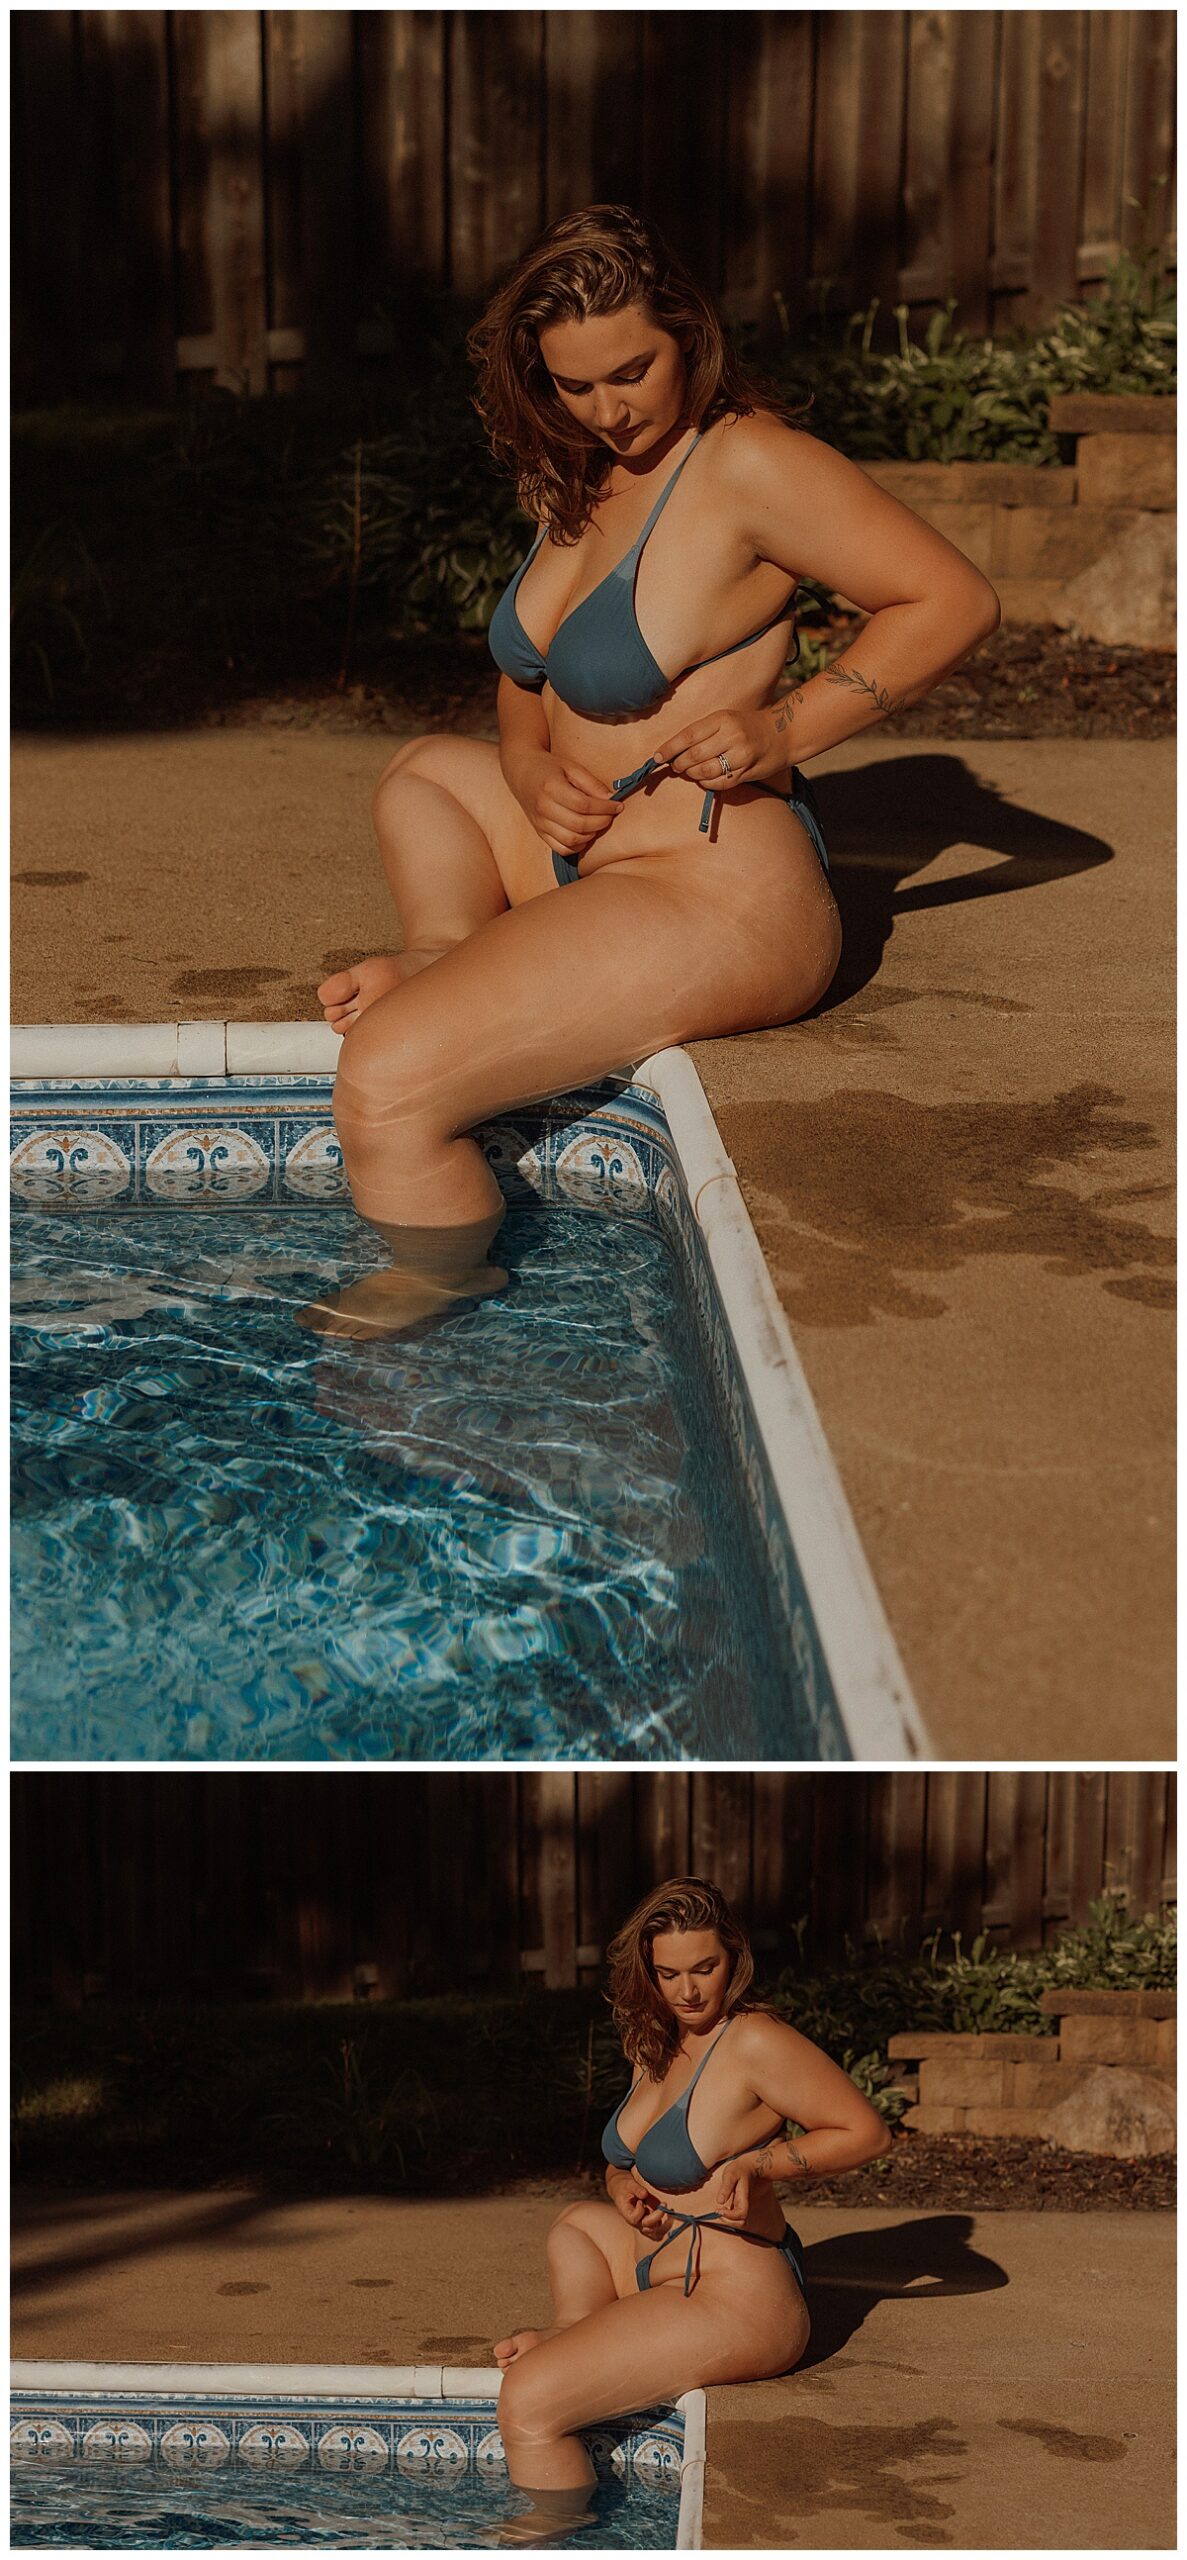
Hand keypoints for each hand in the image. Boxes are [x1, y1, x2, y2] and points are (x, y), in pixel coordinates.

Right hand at [508, 749, 618, 854]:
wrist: (521, 772)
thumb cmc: (548, 767)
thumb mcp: (571, 766)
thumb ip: (591, 783)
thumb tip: (611, 798)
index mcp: (551, 788)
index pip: (583, 805)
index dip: (604, 808)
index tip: (618, 805)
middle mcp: (543, 808)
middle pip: (579, 824)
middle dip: (601, 822)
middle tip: (611, 815)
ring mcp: (540, 823)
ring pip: (571, 840)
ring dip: (591, 835)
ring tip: (599, 823)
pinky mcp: (540, 832)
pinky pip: (561, 849)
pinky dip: (577, 846)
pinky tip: (586, 834)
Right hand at [607, 2168, 670, 2234]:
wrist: (623, 2190)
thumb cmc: (625, 2187)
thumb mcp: (628, 2184)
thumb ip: (636, 2189)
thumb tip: (645, 2194)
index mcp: (627, 2214)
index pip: (634, 2219)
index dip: (640, 2211)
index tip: (641, 2200)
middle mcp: (636, 2222)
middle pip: (647, 2228)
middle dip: (657, 2217)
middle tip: (663, 2204)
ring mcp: (643, 2223)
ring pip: (654, 2233)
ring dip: (663, 2224)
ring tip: (669, 2211)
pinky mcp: (650, 2222)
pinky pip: (659, 2230)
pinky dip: (665, 2225)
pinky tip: (669, 2212)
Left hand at [653, 707, 790, 794]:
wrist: (782, 734)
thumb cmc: (747, 726)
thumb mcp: (726, 719)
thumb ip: (703, 732)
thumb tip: (674, 750)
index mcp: (723, 719)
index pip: (689, 735)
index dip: (670, 748)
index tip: (657, 757)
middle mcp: (732, 736)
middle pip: (694, 755)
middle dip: (680, 764)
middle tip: (676, 766)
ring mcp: (740, 755)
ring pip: (705, 771)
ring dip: (692, 774)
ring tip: (690, 771)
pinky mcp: (746, 772)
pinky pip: (718, 783)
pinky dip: (707, 783)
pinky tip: (705, 778)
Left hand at [708, 2160, 754, 2224]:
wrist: (748, 2167)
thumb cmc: (739, 2169)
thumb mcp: (730, 2174)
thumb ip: (726, 2187)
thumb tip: (720, 2202)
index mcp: (744, 2198)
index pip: (741, 2214)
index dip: (730, 2216)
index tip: (719, 2210)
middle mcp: (744, 2204)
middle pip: (741, 2222)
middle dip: (729, 2222)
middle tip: (717, 2212)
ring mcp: (741, 2205)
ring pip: (738, 2222)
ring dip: (727, 2220)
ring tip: (718, 2210)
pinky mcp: (738, 2205)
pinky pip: (734, 2217)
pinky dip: (727, 2217)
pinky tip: (720, 2209)